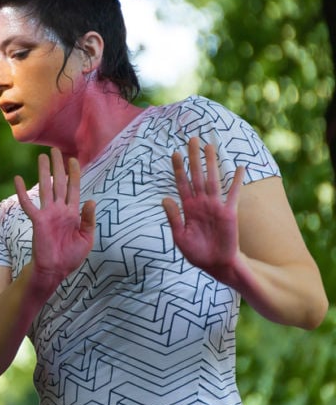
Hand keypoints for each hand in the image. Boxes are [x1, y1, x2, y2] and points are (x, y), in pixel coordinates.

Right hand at [15, 147, 95, 289]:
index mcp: (72, 213)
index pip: (74, 188)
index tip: (73, 159)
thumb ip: (89, 219)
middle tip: (55, 150)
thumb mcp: (87, 238)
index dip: (74, 173)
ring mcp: (48, 213)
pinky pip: (28, 203)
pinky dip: (22, 191)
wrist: (56, 270)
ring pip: (46, 188)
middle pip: (59, 183)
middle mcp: (59, 209)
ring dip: (43, 172)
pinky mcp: (37, 220)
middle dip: (58, 166)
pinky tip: (18, 179)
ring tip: (41, 157)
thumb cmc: (71, 256)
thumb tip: (91, 200)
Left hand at [162, 137, 245, 279]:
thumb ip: (173, 217)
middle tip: (192, 139)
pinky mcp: (229, 213)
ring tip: (210, 145)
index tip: (175, 153)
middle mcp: (201, 203)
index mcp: (187, 208)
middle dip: (194, 157)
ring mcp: (215, 206)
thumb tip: (165, 198)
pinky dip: (236, 181)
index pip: (181, 183)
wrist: (215, 265)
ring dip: (211, 163)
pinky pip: (233, 194)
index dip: (178, 168)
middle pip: (196, 175)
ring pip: (212, 179)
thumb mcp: (179, 236)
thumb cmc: (197, 252)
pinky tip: (239, 167)